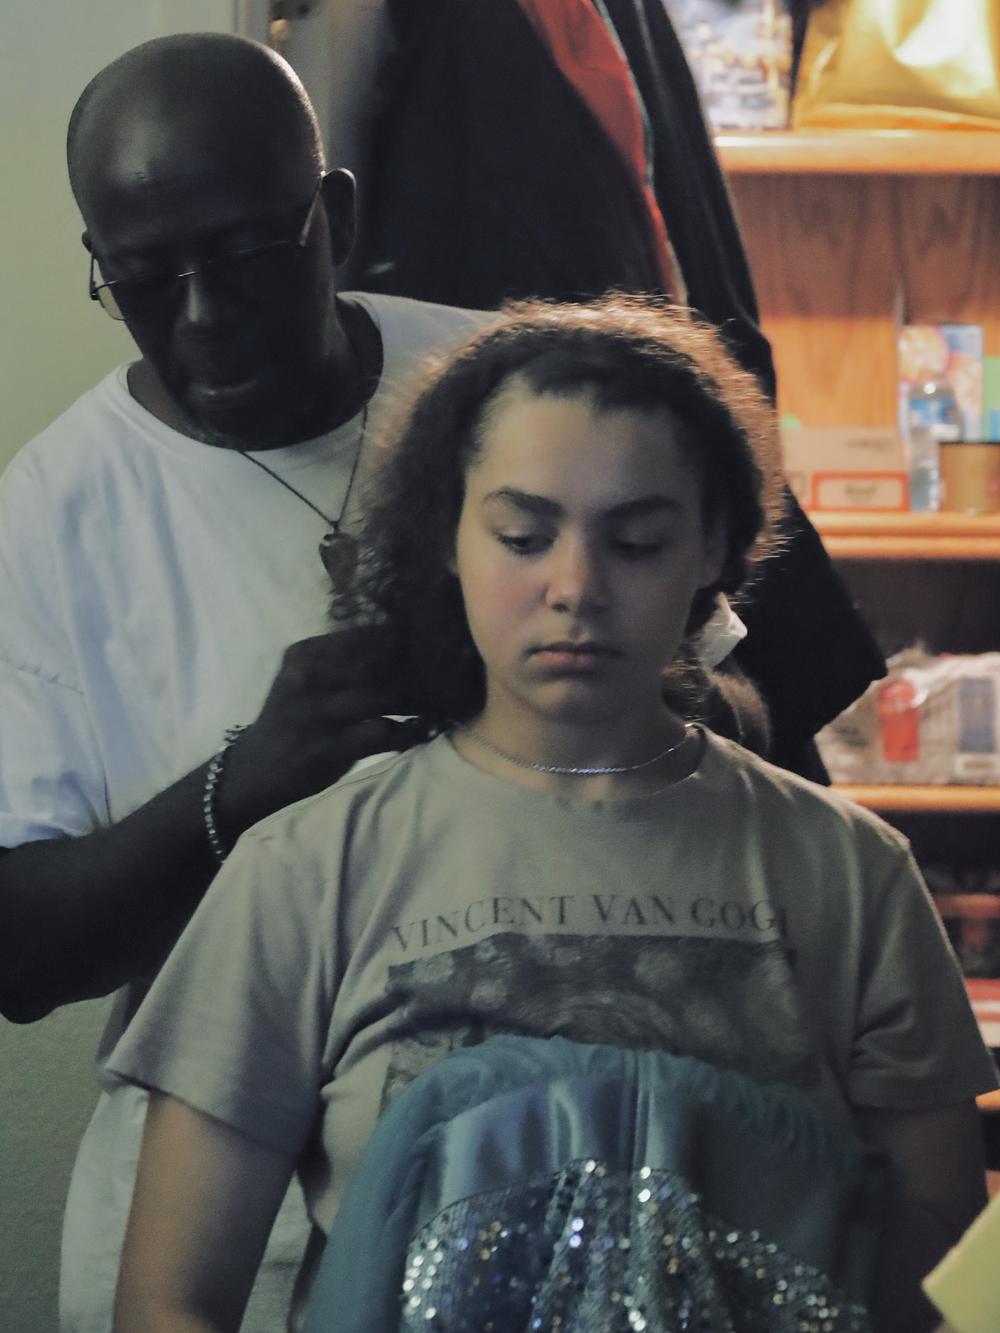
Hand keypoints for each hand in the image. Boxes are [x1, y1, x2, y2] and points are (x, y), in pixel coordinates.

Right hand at [216, 628, 424, 838]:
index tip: (431, 648)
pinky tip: (417, 732)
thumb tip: (403, 643)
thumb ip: (344, 661)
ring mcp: (317, 712)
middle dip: (417, 669)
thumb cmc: (292, 720)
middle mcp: (307, 677)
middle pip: (380, 662)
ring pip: (386, 694)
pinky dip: (407, 732)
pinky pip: (384, 733)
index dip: (404, 642)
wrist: (256, 770)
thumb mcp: (306, 679)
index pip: (366, 636)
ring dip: (418, 700)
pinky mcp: (329, 747)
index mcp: (304, 654)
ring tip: (437, 703)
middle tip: (445, 677)